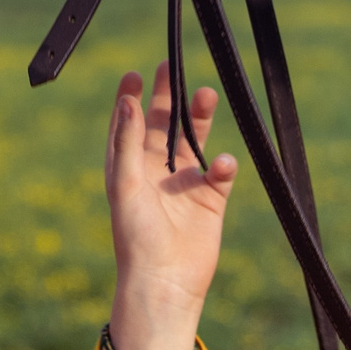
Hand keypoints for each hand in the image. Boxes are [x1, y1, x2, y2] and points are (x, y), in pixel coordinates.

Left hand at [106, 65, 236, 349]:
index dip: (132, 100)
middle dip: (169, 97)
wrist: (164, 283)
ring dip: (200, 120)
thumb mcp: (126, 185)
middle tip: (172, 66)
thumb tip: (129, 102)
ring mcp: (184, 186)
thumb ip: (128, 142)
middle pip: (164, 125)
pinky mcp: (210, 202)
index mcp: (129, 168)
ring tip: (206, 94)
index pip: (130, 125)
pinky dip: (225, 164)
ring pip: (196, 141)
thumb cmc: (135, 238)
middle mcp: (156, 173)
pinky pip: (221, 173)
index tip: (134, 74)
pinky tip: (223, 164)